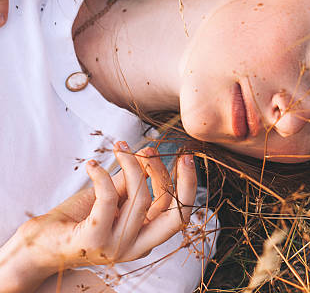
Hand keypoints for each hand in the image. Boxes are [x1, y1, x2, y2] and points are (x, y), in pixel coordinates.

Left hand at [0, 142, 196, 291]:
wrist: (37, 247)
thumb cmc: (75, 221)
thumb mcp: (110, 198)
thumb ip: (131, 182)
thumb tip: (149, 153)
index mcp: (144, 238)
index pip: (179, 213)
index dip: (187, 185)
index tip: (185, 158)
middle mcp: (135, 247)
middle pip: (174, 215)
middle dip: (182, 181)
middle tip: (174, 153)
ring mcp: (116, 247)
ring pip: (140, 198)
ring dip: (131, 164)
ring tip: (119, 147)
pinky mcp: (93, 240)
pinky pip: (108, 199)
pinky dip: (102, 175)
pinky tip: (93, 165)